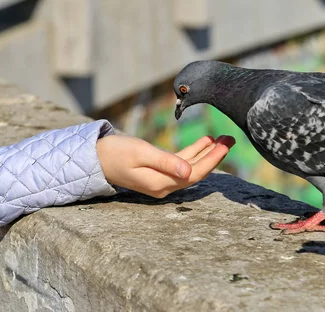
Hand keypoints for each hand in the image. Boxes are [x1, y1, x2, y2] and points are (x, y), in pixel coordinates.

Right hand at [96, 134, 235, 197]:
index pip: (194, 173)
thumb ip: (166, 162)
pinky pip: (181, 163)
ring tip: (223, 139)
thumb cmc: (115, 153)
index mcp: (161, 184)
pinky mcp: (158, 172)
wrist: (94, 158)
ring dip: (206, 153)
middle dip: (215, 156)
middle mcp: (164, 185)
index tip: (226, 145)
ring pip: (191, 166)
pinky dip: (193, 152)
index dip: (212, 160)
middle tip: (231, 139)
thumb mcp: (141, 153)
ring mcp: (162, 180)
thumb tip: (189, 172)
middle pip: (196, 171)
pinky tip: (205, 142)